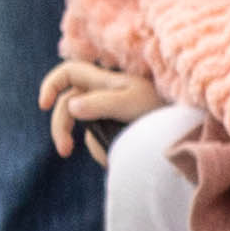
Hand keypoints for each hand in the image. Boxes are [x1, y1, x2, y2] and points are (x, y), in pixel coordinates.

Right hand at [39, 58, 163, 160]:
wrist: (187, 127)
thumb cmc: (162, 109)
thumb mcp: (132, 104)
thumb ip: (100, 103)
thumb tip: (70, 106)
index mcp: (104, 80)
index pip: (68, 73)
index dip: (51, 85)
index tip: (43, 106)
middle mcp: (103, 93)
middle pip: (68, 106)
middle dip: (62, 127)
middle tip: (65, 151)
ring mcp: (109, 112)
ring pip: (85, 129)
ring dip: (93, 144)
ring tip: (112, 157)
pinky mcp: (118, 130)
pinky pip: (100, 141)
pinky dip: (105, 151)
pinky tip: (119, 157)